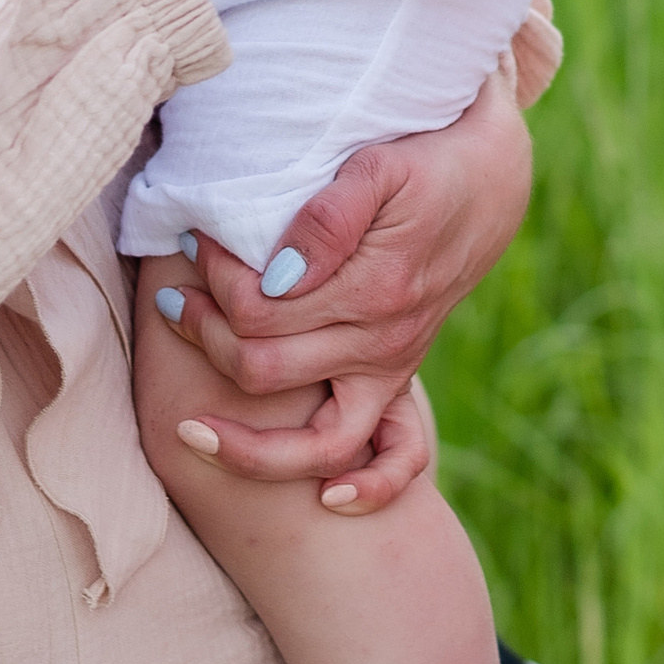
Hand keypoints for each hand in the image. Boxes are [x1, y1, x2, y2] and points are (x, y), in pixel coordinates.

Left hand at [142, 61, 536, 508]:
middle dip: (204, 340)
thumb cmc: (427, 164)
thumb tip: (273, 276)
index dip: (214, 283)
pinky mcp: (396, 379)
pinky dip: (364, 487)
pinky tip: (328, 500)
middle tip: (172, 297)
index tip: (193, 241)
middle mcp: (383, 343)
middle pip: (263, 371)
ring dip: (245, 443)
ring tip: (187, 426)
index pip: (260, 312)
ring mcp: (391, 368)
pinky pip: (392, 459)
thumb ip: (327, 219)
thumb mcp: (379, 166)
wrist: (491, 183)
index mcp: (373, 290)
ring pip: (315, 443)